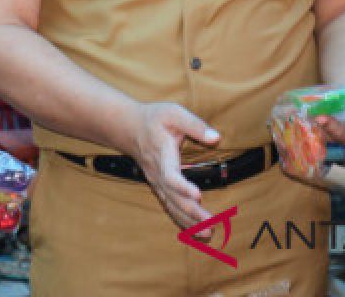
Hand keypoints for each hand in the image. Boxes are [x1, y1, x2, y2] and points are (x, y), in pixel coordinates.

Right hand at [126, 102, 219, 235]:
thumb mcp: (174, 112)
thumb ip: (195, 125)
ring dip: (188, 220)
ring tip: (206, 233)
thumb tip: (216, 138)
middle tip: (210, 225)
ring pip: (171, 205)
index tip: (198, 194)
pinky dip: (181, 219)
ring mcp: (156, 181)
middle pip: (173, 197)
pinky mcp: (158, 186)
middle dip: (191, 213)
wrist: (128, 127)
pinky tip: (194, 229)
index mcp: (162, 154)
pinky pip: (169, 205)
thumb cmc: (154, 118)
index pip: (170, 175)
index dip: (183, 187)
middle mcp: (158, 172)